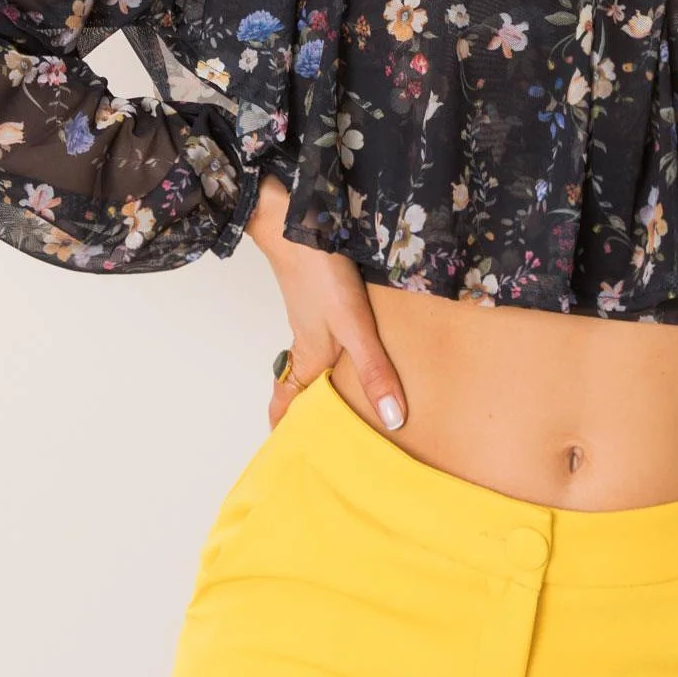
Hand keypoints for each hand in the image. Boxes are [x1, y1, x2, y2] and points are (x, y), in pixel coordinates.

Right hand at [245, 174, 408, 434]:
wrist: (298, 221)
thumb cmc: (319, 275)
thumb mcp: (354, 327)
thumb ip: (374, 371)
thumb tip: (393, 420)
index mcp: (307, 360)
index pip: (284, 403)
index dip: (284, 430)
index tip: (290, 455)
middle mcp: (305, 345)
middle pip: (300, 388)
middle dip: (309, 414)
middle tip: (329, 438)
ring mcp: (312, 322)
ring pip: (313, 364)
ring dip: (324, 386)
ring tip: (351, 404)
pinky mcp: (322, 302)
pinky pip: (325, 340)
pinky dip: (337, 358)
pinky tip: (360, 353)